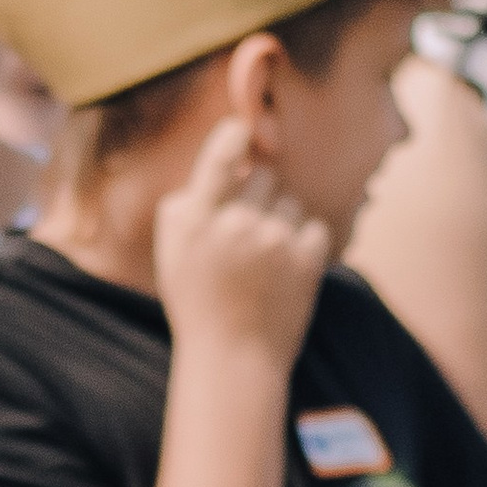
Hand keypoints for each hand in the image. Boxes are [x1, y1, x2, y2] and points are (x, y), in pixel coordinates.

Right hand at [152, 115, 327, 371]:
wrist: (233, 357)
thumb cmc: (198, 301)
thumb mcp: (172, 251)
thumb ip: (190, 204)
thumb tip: (231, 161)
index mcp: (193, 220)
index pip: (219, 158)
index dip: (235, 136)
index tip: (244, 129)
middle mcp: (234, 224)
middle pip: (263, 176)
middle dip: (258, 194)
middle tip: (245, 232)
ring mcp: (274, 240)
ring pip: (290, 201)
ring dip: (281, 220)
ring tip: (263, 259)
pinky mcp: (307, 258)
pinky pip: (313, 226)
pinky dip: (304, 243)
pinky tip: (284, 271)